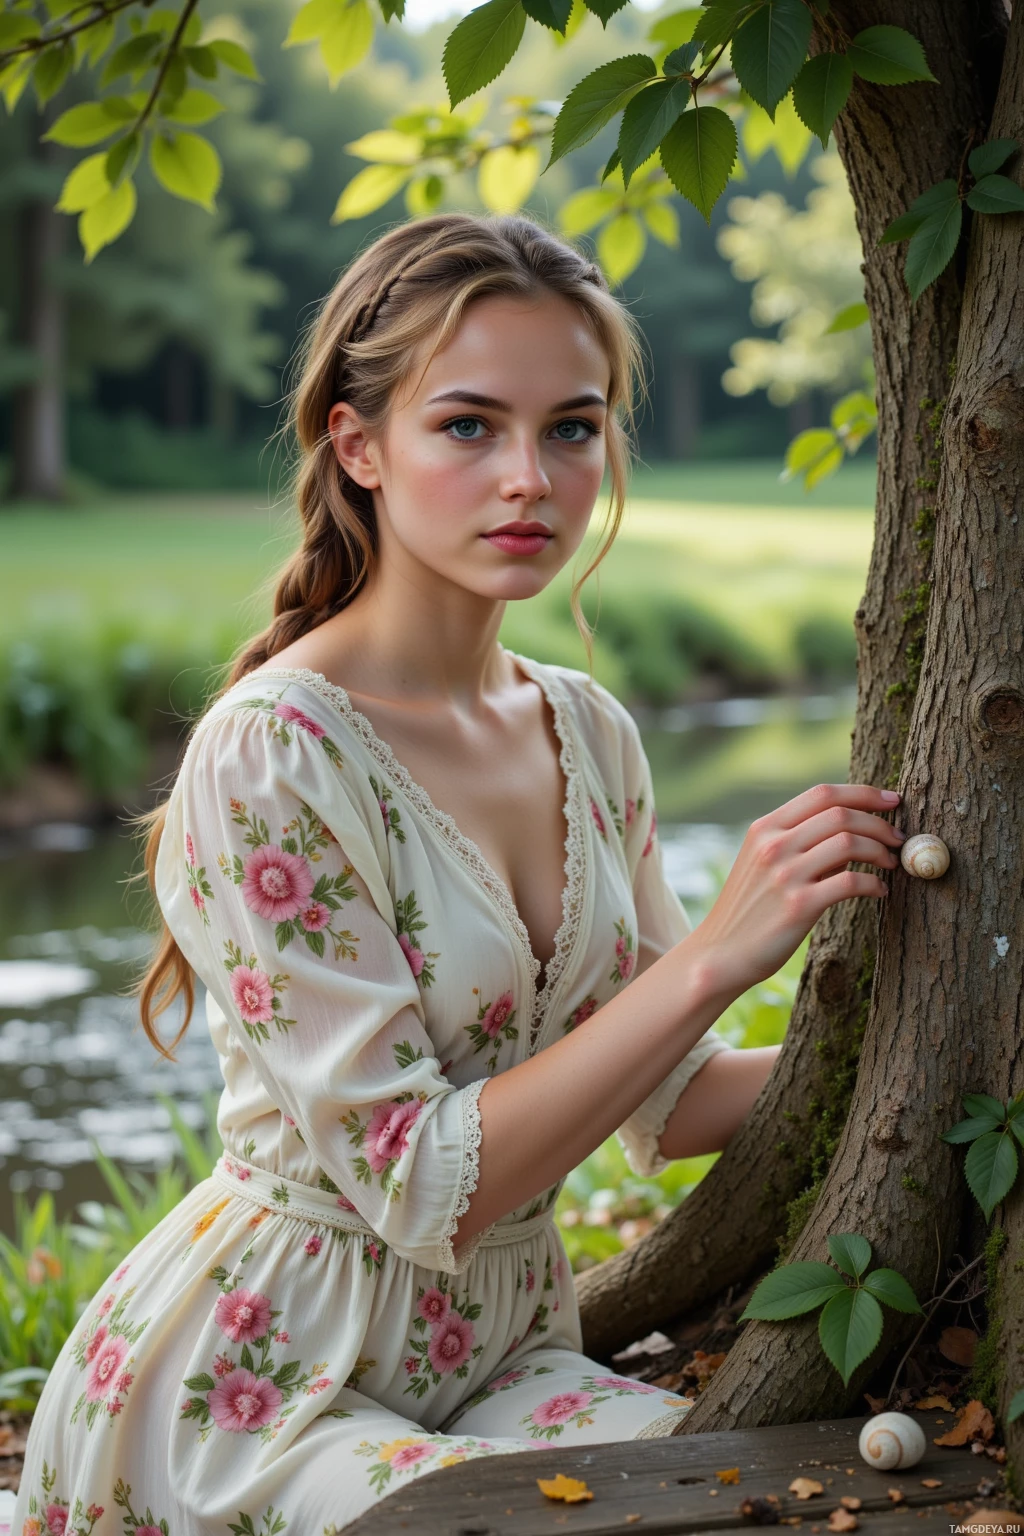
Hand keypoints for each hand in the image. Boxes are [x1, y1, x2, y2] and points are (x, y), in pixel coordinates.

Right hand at [688, 783, 903, 999]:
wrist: (721, 953)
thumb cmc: (751, 908)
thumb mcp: (764, 863)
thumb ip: (801, 842)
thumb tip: (853, 829)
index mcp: (764, 828)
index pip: (822, 793)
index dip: (864, 792)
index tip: (892, 801)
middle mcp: (773, 845)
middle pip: (841, 814)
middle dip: (879, 824)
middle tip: (898, 838)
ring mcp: (785, 875)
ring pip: (849, 843)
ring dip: (880, 851)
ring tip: (890, 864)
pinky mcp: (799, 906)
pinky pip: (851, 882)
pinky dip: (874, 884)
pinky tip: (879, 891)